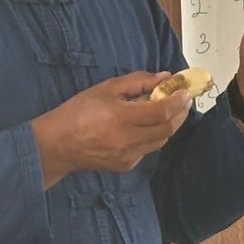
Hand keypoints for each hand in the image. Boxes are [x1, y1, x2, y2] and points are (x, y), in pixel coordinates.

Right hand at [33, 71, 192, 182]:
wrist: (58, 144)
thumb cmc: (78, 111)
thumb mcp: (106, 89)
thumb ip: (137, 82)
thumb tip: (164, 77)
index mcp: (122, 118)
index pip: (162, 111)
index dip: (178, 101)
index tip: (186, 91)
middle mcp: (128, 140)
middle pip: (167, 129)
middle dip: (180, 114)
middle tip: (185, 101)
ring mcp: (128, 156)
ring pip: (160, 141)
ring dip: (169, 126)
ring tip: (170, 111)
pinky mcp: (126, 166)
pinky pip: (147, 150)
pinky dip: (153, 136)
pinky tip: (147, 127)